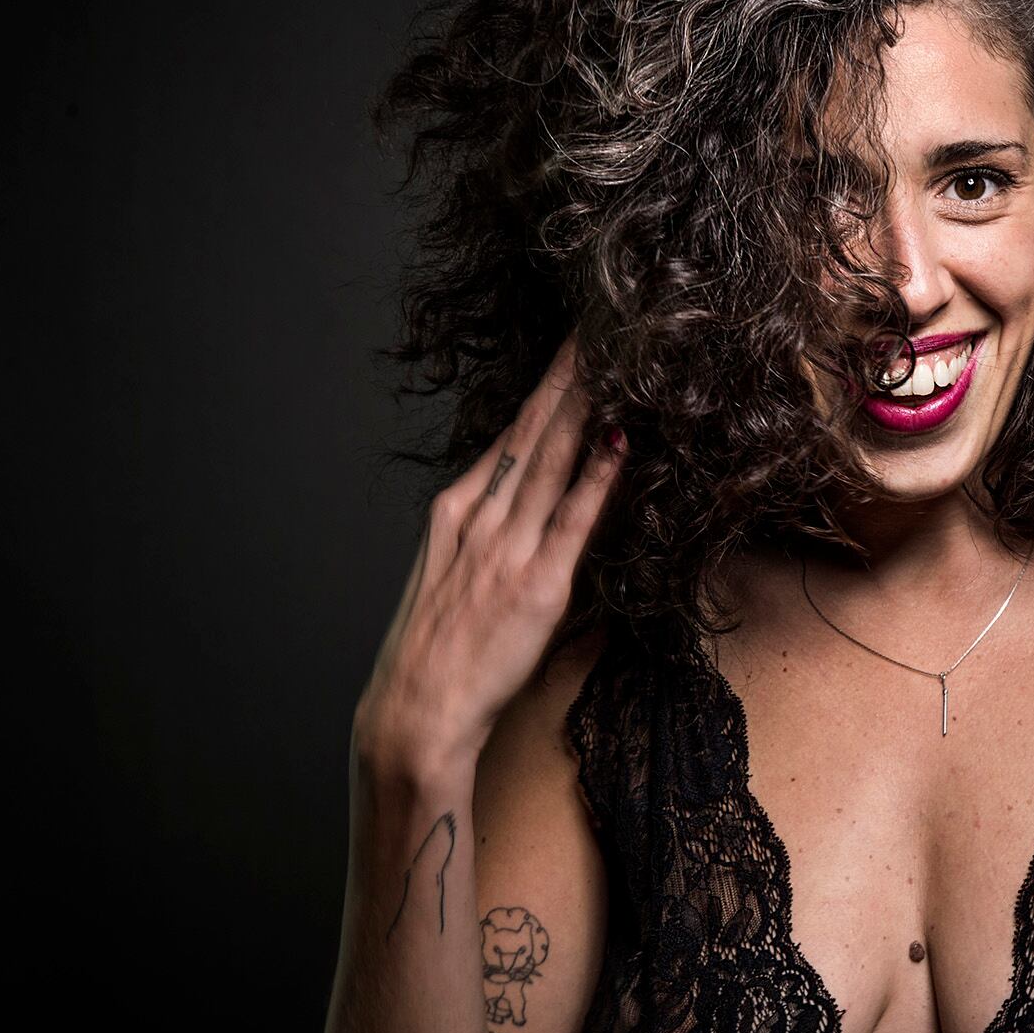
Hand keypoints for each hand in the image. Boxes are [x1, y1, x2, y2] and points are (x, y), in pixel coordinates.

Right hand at [355, 332, 627, 772]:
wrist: (414, 711)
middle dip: (569, 374)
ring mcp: (507, 547)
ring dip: (587, 405)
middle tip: (599, 321)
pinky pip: (573, 518)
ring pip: (553, 459)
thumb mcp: (452, 573)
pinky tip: (619, 441)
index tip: (573, 345)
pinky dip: (598, 476)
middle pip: (533, 429)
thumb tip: (539, 509)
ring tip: (614, 358)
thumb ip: (493, 536)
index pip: (511, 433)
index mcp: (458, 509)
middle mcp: (480, 516)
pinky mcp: (537, 583)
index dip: (546, 386)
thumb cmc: (438, 651)